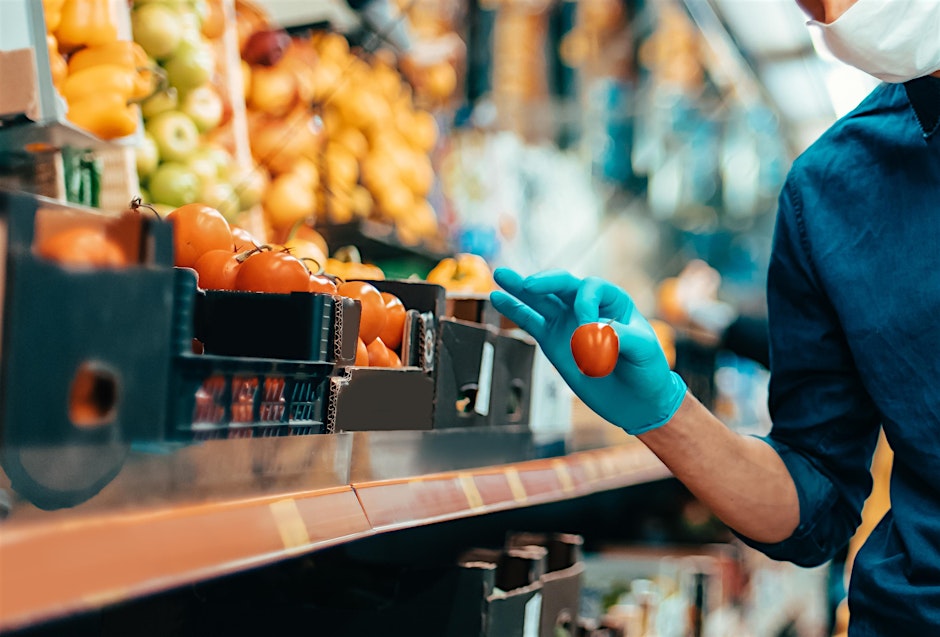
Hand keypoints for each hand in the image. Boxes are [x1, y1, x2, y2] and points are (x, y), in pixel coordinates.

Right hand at [491, 268, 686, 434]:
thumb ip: (621, 337)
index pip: (590, 289)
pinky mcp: (553, 342)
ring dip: (520, 287)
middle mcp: (587, 307)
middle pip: (562, 285)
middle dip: (545, 282)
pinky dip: (514, 310)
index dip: (585, 305)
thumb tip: (594, 331)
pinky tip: (497, 298)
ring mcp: (567, 323)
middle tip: (528, 284)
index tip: (589, 332)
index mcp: (613, 301)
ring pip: (541, 299)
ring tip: (500, 274)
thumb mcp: (644, 351)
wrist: (638, 401)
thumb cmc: (647, 370)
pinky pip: (531, 322)